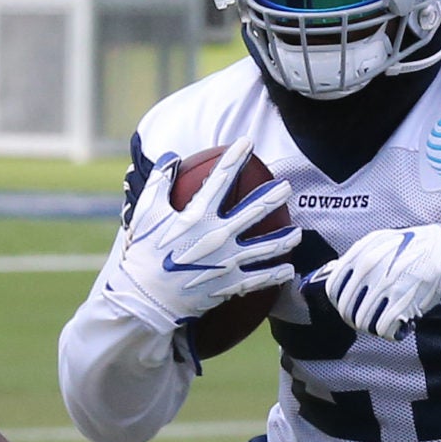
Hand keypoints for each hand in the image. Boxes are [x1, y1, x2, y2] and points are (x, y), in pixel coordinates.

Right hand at [96, 142, 293, 335]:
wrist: (145, 299)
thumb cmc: (142, 254)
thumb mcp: (146, 213)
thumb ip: (159, 182)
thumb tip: (171, 157)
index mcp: (197, 215)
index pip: (220, 178)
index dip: (236, 157)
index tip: (248, 142)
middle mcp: (218, 235)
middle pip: (254, 211)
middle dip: (273, 196)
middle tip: (286, 188)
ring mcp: (226, 261)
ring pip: (265, 247)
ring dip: (284, 239)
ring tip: (297, 233)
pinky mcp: (229, 284)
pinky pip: (258, 279)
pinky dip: (275, 275)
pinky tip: (288, 270)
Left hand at [317, 220, 440, 340]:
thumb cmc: (411, 247)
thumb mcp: (379, 242)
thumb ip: (356, 258)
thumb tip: (333, 276)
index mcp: (360, 253)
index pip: (332, 289)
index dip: (339, 303)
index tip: (350, 306)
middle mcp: (369, 268)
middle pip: (346, 310)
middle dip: (356, 318)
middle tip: (369, 318)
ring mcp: (385, 285)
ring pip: (362, 322)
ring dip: (372, 327)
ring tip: (384, 321)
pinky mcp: (403, 301)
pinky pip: (382, 329)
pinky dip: (389, 333)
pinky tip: (398, 326)